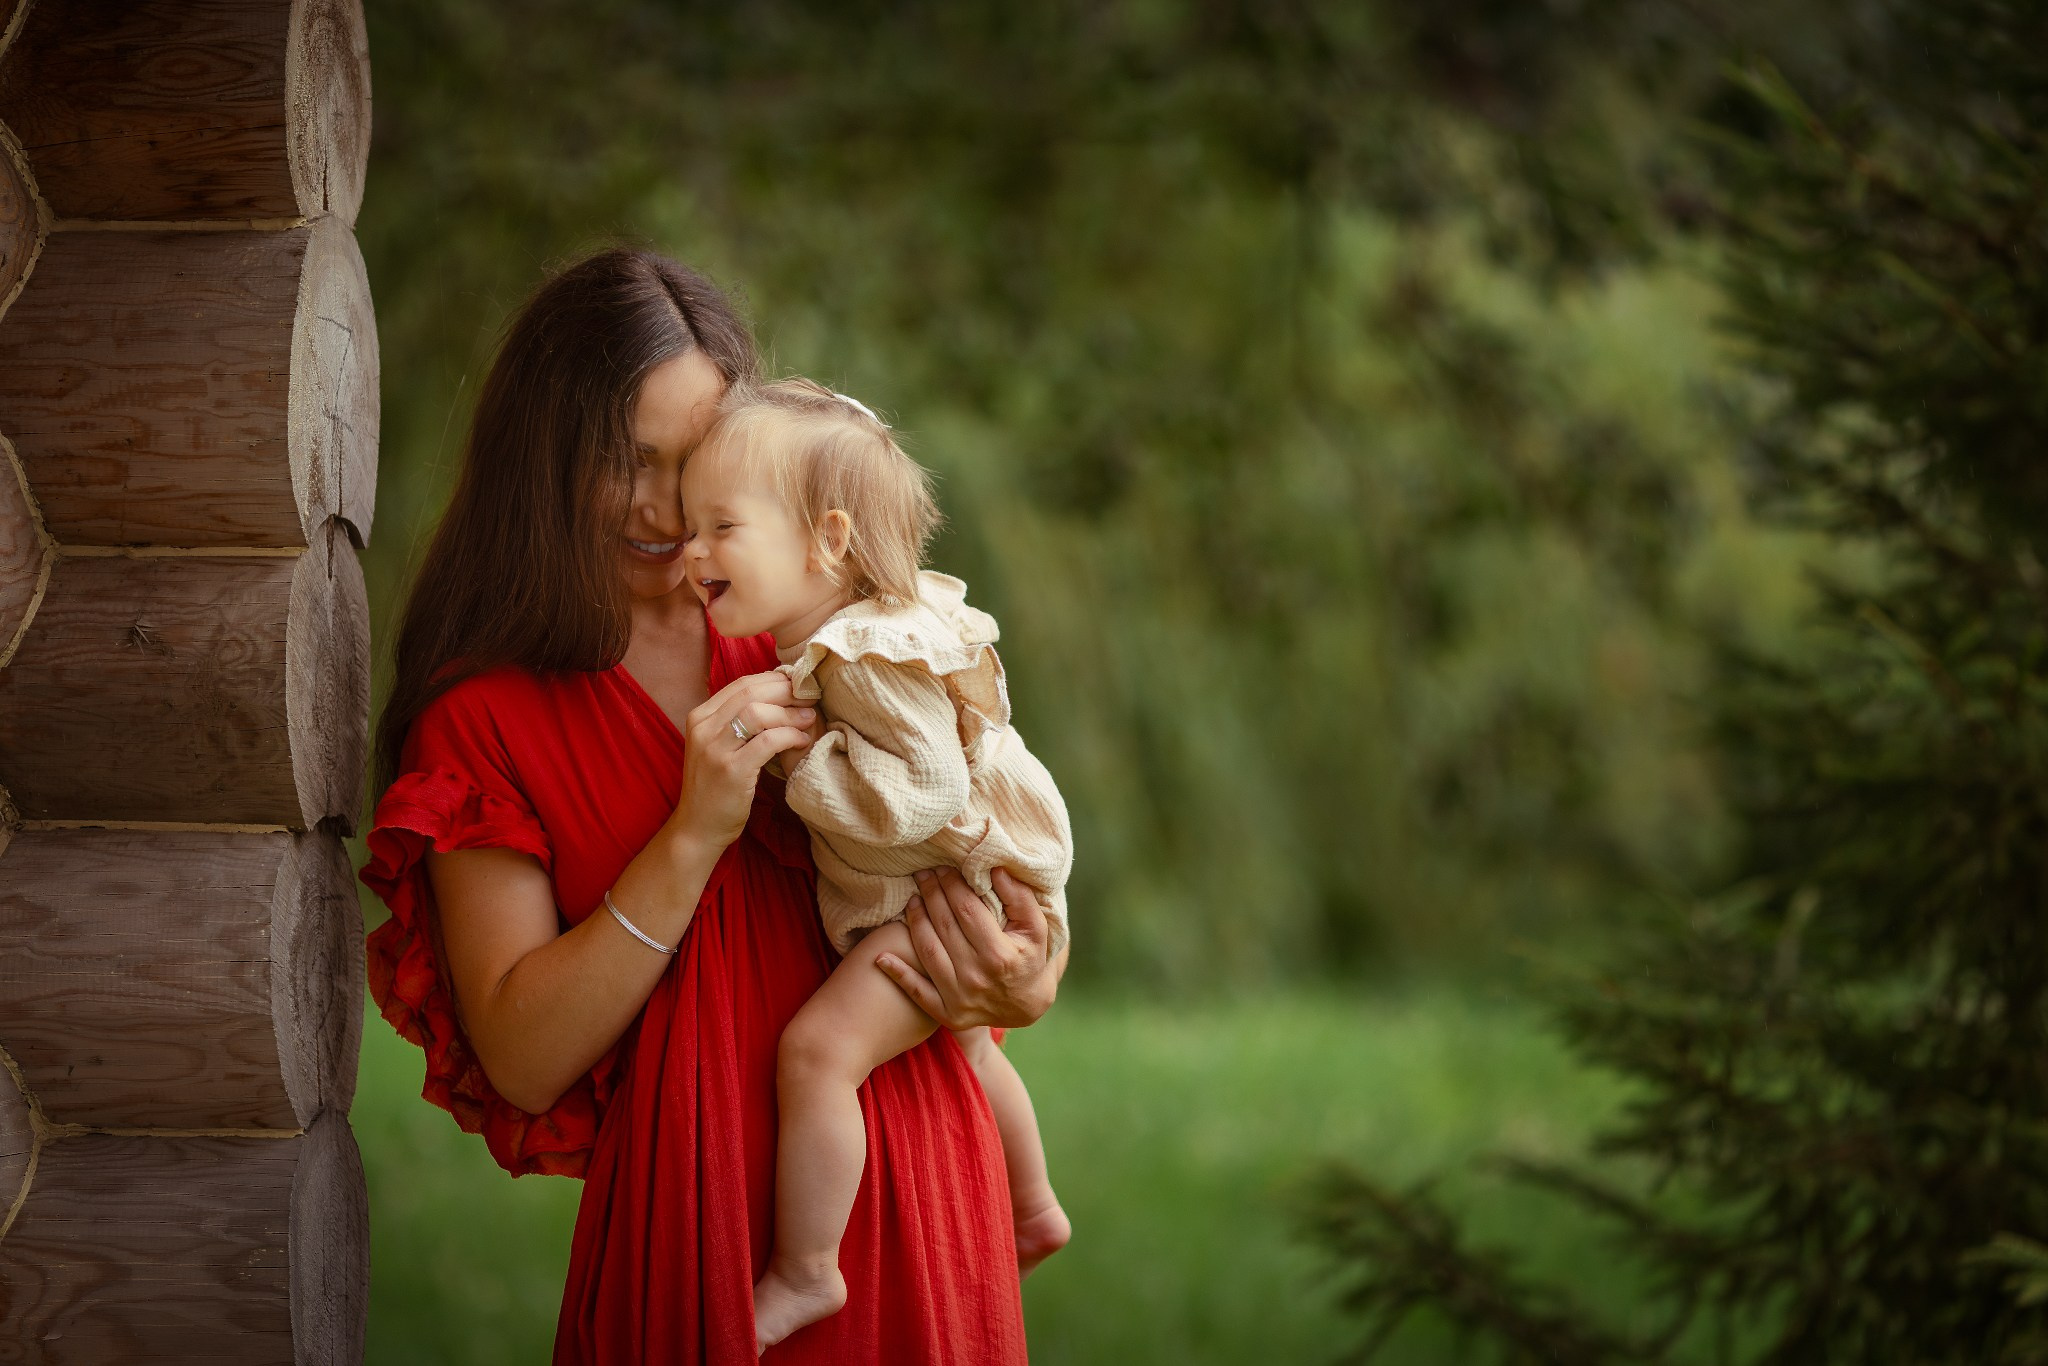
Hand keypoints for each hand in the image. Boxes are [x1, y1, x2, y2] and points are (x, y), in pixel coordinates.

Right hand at [672, 672, 816, 851]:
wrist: (698, 827)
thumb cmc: (716, 785)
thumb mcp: (718, 745)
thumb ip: (738, 721)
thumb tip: (779, 693)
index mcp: (700, 716)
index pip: (742, 684)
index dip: (775, 680)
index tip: (798, 686)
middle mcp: (703, 728)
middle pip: (751, 693)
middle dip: (787, 692)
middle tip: (810, 698)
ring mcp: (715, 749)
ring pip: (759, 713)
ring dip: (791, 713)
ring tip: (810, 719)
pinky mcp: (731, 771)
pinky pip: (768, 741)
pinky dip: (790, 736)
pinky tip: (801, 740)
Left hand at [874, 867, 1057, 1029]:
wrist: (1027, 1006)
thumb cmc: (1030, 958)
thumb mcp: (1037, 928)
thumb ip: (1019, 897)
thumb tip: (995, 868)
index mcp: (999, 955)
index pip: (966, 910)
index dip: (951, 885)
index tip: (944, 868)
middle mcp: (977, 977)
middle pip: (944, 926)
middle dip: (931, 895)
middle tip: (923, 875)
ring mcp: (959, 998)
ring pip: (927, 951)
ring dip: (915, 922)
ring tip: (912, 900)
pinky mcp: (947, 1014)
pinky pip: (917, 992)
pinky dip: (897, 974)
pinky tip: (880, 956)